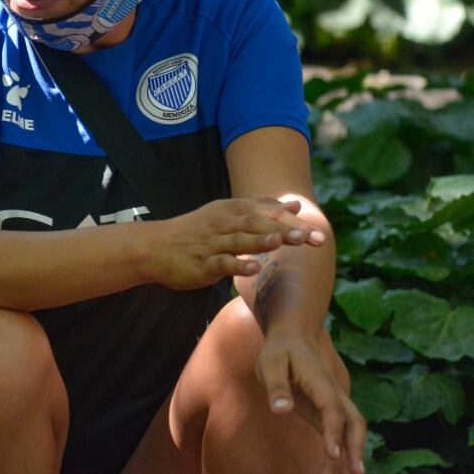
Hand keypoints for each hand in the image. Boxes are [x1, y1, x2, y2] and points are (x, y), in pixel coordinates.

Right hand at [140, 198, 325, 289]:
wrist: (155, 246)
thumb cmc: (196, 232)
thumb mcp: (228, 215)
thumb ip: (262, 210)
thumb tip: (294, 204)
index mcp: (231, 210)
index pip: (267, 212)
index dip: (292, 222)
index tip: (319, 234)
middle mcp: (223, 223)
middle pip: (257, 224)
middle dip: (284, 230)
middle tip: (311, 237)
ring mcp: (212, 243)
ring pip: (239, 240)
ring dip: (261, 241)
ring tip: (283, 243)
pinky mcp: (201, 263)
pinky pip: (221, 263)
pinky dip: (237, 265)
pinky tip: (253, 269)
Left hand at [256, 332, 366, 473]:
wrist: (294, 338)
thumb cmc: (280, 351)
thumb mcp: (271, 363)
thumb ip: (277, 386)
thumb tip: (281, 410)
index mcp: (321, 382)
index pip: (332, 410)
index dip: (334, 432)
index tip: (332, 455)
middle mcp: (334, 395)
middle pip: (354, 424)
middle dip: (353, 451)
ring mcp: (334, 404)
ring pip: (351, 433)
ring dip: (348, 459)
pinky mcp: (327, 413)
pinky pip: (340, 436)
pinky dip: (340, 456)